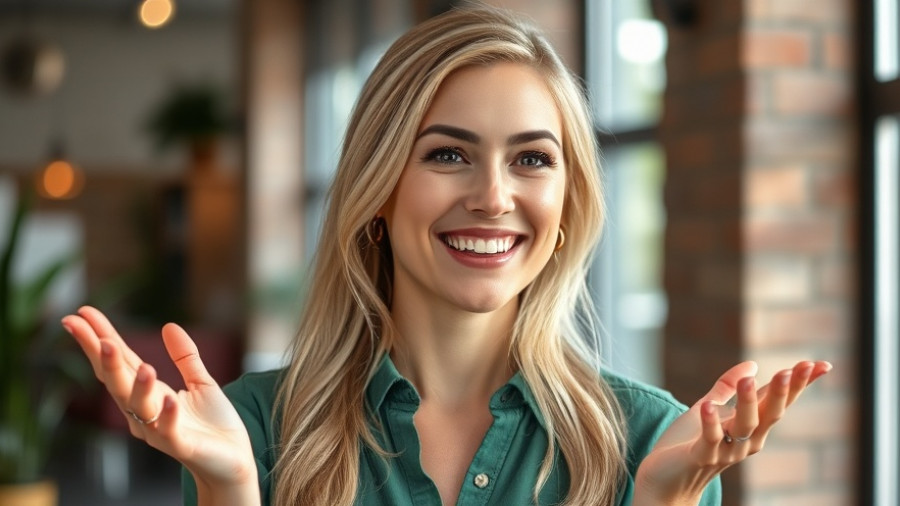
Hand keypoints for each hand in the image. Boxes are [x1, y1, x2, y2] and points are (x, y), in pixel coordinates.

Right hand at [62, 306, 258, 493]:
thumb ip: (185, 357)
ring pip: (138, 405)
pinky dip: (167, 414)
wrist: (232, 461)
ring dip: (136, 384)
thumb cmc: (213, 425)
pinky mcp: (181, 445)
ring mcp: (160, 430)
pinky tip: (169, 397)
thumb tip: (169, 326)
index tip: (82, 313)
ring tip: (140, 362)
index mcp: (149, 393)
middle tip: (84, 327)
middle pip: (117, 381)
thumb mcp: (201, 382)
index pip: (120, 361)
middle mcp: (145, 412)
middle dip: (102, 355)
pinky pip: (169, 429)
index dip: (101, 337)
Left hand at [633, 360, 831, 504]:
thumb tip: (752, 364)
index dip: (798, 385)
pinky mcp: (701, 457)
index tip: (820, 365)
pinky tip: (708, 405)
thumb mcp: (708, 407)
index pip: (778, 403)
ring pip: (744, 426)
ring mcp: (726, 451)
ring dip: (748, 402)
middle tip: (790, 369)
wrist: (664, 481)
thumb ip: (728, 388)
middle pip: (770, 415)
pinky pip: (710, 439)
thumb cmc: (687, 444)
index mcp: (750, 428)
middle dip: (782, 393)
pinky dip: (710, 422)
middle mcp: (745, 442)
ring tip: (749, 379)